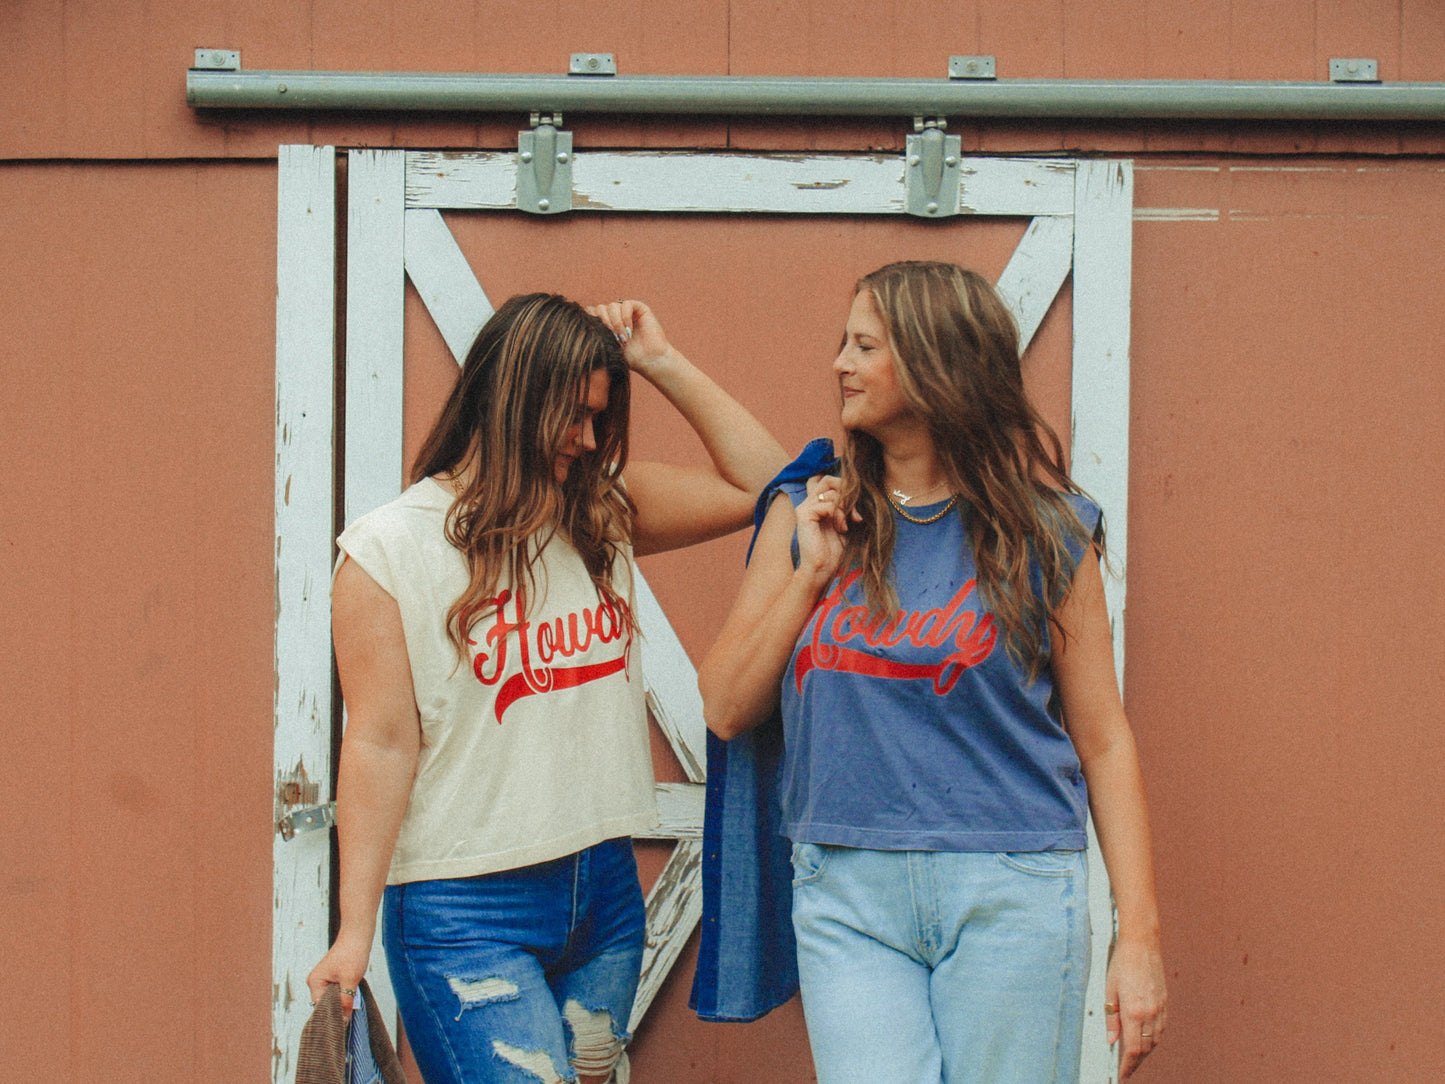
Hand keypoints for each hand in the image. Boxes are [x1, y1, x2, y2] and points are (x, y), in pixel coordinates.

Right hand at [306, 931, 371, 1021]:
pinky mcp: (333, 977)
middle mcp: (316, 982)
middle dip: (337, 1011)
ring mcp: (324, 980)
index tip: (342, 1028)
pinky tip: (354, 1000)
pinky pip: (337, 992)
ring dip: (343, 1003)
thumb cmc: (352, 954)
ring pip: (333, 999)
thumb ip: (346, 1001)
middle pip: (325, 1005)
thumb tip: (343, 1021)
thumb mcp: (350, 980)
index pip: (320, 1008)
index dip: (331, 1018)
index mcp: (315, 983)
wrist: (358, 935)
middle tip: (349, 1022)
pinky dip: (345, 996)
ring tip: (352, 1010)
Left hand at [586, 299, 673, 376]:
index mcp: (606, 324)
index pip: (592, 313)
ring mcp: (627, 311)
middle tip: (612, 338)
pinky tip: (629, 330)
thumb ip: (596, 334)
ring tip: (623, 338)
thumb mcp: (607, 347)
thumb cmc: (630, 358)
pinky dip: (625, 317)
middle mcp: (615, 316)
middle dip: (604, 322)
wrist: (650, 360)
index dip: (591, 319)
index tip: (597, 334)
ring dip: (616, 322)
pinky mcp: (639, 308)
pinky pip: (626, 304)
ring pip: (612, 306)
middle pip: (600, 308)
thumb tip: (580, 324)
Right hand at [795, 474, 848, 582]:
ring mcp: (804, 507)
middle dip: (847, 491)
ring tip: (849, 523)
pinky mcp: (804, 514)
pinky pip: (828, 503)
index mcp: (816, 504)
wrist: (821, 569)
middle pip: (828, 479)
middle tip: (855, 511)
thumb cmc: (833, 550)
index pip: (826, 480)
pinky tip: (842, 528)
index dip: (842, 485)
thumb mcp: (844, 523)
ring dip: (846, 507)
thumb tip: (860, 492)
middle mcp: (808, 502)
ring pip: (831, 491)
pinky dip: (840, 514)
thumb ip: (846, 507)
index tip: (855, 503)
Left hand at [1105, 937, 1167, 1077]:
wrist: (1142, 944)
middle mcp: (1150, 1013)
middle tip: (1126, 1068)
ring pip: (1155, 1040)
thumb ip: (1111, 1018)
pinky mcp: (1165, 1003)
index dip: (1127, 1065)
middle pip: (1145, 1048)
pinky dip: (1154, 1039)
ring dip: (1145, 1051)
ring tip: (1134, 1057)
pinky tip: (1147, 1040)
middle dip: (1135, 1061)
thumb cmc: (1122, 963)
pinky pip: (1162, 1029)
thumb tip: (1111, 1040)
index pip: (1132, 1049)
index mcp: (1134, 1011)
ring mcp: (1160, 1008)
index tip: (1122, 1073)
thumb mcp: (1109, 989)